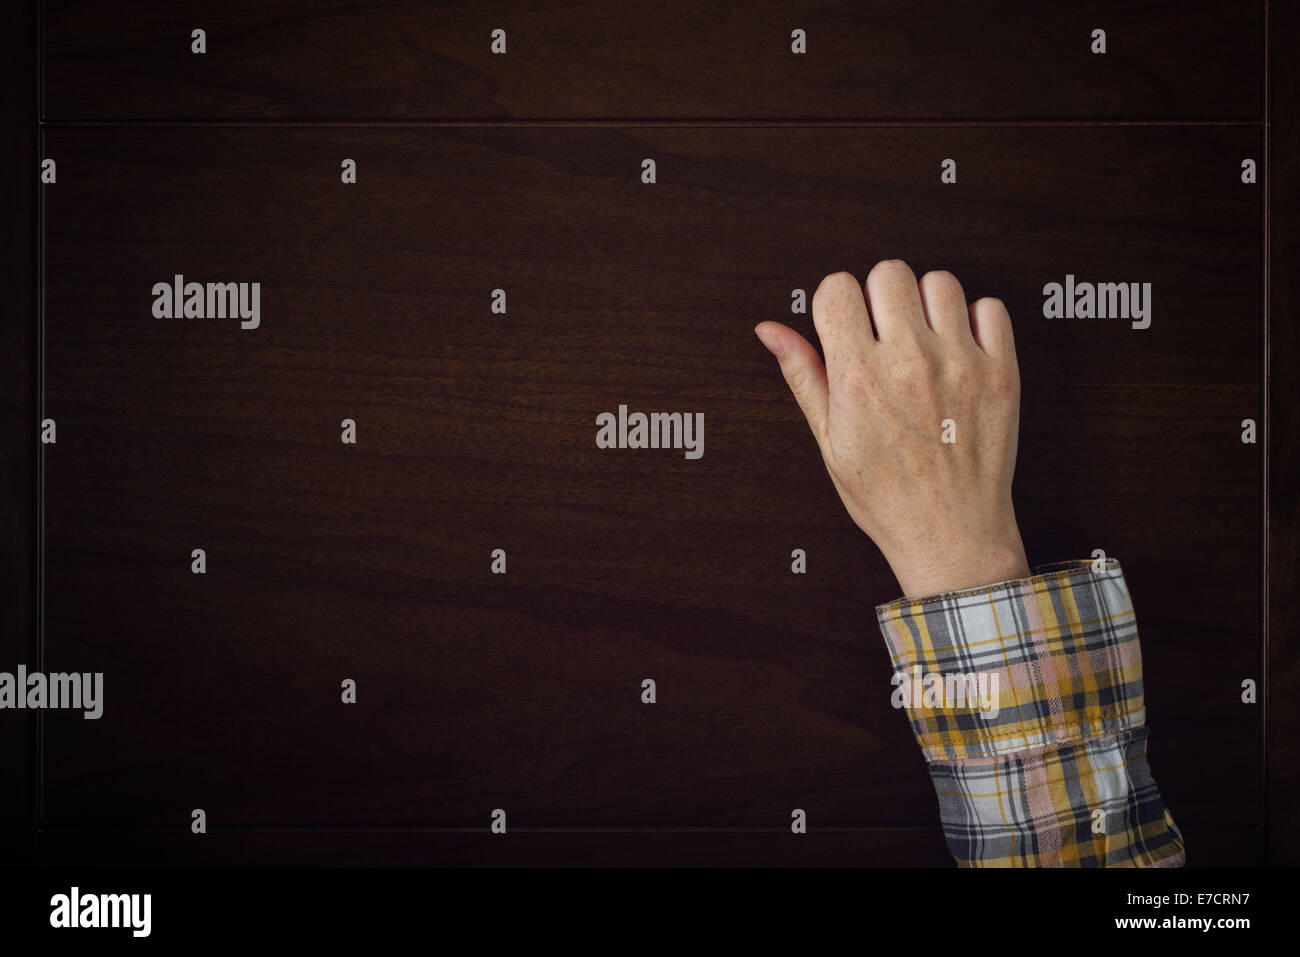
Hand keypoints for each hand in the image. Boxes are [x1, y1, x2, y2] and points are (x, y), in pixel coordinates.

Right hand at [755, 260, 1028, 597]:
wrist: (951, 535)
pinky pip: (990, 307)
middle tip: (882, 333)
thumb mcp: (829, 441)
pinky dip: (974, 320)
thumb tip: (771, 330)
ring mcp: (960, 363)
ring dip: (926, 304)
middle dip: (878, 296)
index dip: (835, 303)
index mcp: (859, 378)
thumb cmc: (887, 497)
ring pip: (939, 282)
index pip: (837, 288)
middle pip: (888, 273)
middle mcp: (909, 362)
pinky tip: (958, 350)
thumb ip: (803, 375)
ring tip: (922, 341)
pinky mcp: (1001, 371)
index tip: (843, 325)